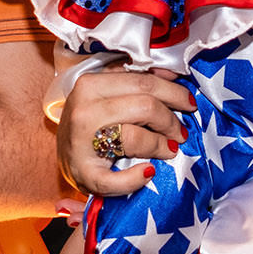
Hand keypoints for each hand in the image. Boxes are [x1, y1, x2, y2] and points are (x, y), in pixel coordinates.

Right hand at [56, 66, 194, 199]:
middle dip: (171, 120)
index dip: (173, 92)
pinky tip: (148, 172)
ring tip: (170, 149)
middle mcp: (84, 110)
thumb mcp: (108, 94)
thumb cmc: (90, 123)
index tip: (189, 104)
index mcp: (91, 84)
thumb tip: (172, 74)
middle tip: (180, 132)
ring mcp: (81, 143)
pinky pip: (116, 179)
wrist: (64, 156)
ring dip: (161, 145)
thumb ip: (136, 80)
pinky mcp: (83, 174)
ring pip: (135, 137)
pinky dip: (136, 178)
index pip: (144, 82)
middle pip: (145, 107)